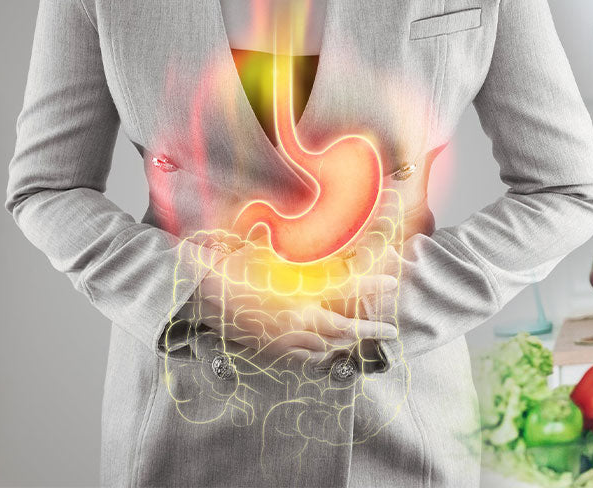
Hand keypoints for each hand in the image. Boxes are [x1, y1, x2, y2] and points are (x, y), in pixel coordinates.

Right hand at [191, 246, 397, 372]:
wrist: (200, 293)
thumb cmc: (231, 267)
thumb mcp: (269, 250)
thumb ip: (297, 247)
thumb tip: (320, 233)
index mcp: (297, 294)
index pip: (345, 290)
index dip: (372, 287)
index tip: (393, 284)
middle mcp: (294, 320)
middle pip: (342, 330)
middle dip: (369, 330)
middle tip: (390, 331)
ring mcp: (282, 339)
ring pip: (325, 348)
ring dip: (346, 343)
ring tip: (363, 338)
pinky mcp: (270, 350)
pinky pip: (303, 358)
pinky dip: (321, 356)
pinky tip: (327, 352)